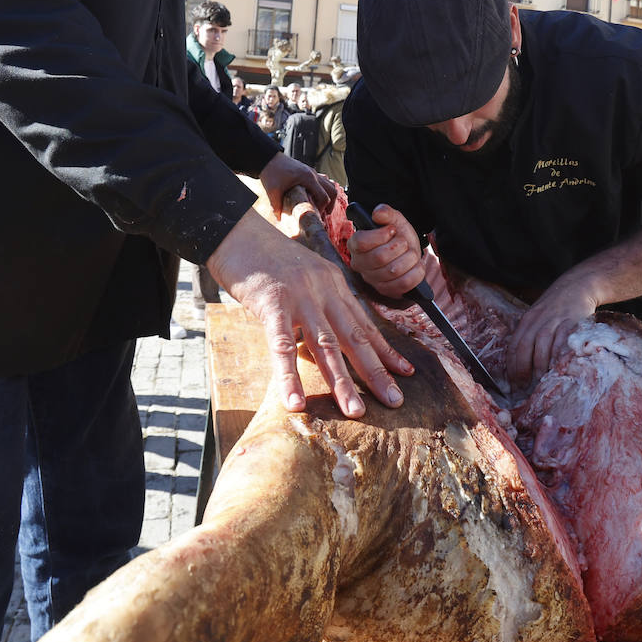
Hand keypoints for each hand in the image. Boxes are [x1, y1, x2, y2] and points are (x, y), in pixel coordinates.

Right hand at [207, 208, 412, 418]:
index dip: (386, 350)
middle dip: (377, 372)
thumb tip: (321, 338)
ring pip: (326, 346)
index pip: (364, 323)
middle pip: (354, 337)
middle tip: (395, 401)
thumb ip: (316, 301)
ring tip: (356, 412)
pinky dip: (289, 377)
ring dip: (342, 382)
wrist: (235, 229)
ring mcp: (299, 297)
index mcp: (333, 284)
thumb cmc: (265, 256)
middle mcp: (323, 291)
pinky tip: (295, 402)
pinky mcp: (271, 304)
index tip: (406, 372)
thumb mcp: (302, 276)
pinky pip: (281, 346)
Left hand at [258, 153, 336, 219]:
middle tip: (324, 214)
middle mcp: (313, 174)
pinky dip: (323, 190)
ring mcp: (312, 172)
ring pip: (329, 184)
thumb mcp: (273, 190)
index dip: (322, 208)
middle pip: (332, 190)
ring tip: (322, 207)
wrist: (268, 158)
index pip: (324, 196)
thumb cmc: (271, 171)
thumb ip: (276, 206)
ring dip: (328, 196)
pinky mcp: (308, 172)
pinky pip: (323, 181)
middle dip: (330, 204)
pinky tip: (315, 197)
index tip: (316, 215)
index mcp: (308, 178)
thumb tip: (279, 218)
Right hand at [346, 203, 425, 298]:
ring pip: (394, 271)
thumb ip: (385, 212)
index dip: (380, 235)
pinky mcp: (386, 290)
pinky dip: (416, 273)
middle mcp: (360, 264)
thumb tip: (377, 214)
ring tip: (411, 253)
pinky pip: (403, 284)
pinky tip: (416, 266)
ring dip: (410, 258)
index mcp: (355, 244)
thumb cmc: (397, 235)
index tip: (392, 230)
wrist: (407, 251)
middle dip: (399, 246)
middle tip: (404, 242)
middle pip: (380, 257)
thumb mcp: (393, 219)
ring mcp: (372, 279)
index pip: (361, 242)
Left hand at [508, 271, 600, 387]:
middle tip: (524, 386)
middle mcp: (538, 320)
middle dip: (523, 369)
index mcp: (527, 320)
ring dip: (540, 365)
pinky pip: (562, 341)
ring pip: (542, 345)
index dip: (512, 366)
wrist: (577, 286)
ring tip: (540, 380)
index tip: (513, 383)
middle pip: (525, 347)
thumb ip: (529, 334)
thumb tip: (521, 363)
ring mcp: (554, 320)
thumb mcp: (537, 316)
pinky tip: (556, 367)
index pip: (514, 346)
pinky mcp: (571, 322)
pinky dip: (558, 355)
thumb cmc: (556, 306)